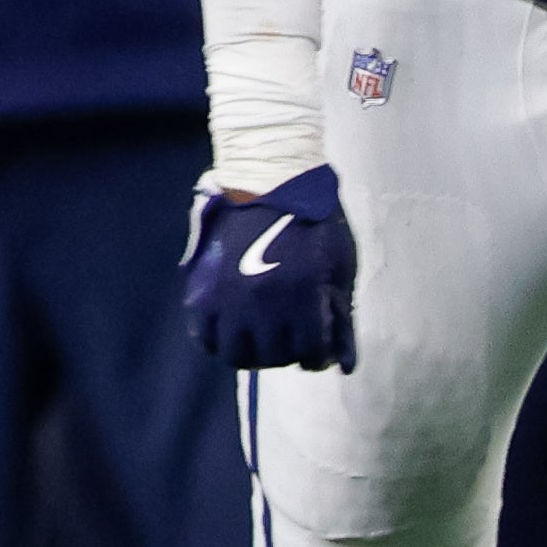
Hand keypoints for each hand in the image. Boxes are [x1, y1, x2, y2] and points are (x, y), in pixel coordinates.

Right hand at [182, 164, 357, 371]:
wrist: (267, 181)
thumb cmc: (314, 222)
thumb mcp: (341, 268)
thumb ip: (341, 318)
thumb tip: (344, 365)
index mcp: (302, 297)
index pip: (310, 355)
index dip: (316, 357)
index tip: (315, 349)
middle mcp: (262, 305)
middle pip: (273, 358)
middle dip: (286, 354)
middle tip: (288, 341)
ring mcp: (227, 299)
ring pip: (235, 355)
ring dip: (252, 353)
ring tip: (259, 339)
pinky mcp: (201, 290)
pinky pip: (204, 336)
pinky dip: (218, 342)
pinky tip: (232, 331)